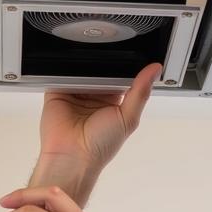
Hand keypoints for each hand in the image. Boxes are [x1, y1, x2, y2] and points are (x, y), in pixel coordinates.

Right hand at [38, 62, 161, 169]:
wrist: (71, 157)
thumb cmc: (100, 147)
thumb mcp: (128, 118)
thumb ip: (141, 92)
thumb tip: (154, 69)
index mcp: (113, 101)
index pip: (120, 75)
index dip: (124, 66)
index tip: (129, 55)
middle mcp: (95, 95)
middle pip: (101, 69)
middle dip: (104, 63)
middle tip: (108, 55)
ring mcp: (76, 93)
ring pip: (82, 68)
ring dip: (85, 64)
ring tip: (90, 66)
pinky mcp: (58, 91)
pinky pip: (61, 72)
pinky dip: (66, 68)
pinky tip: (73, 69)